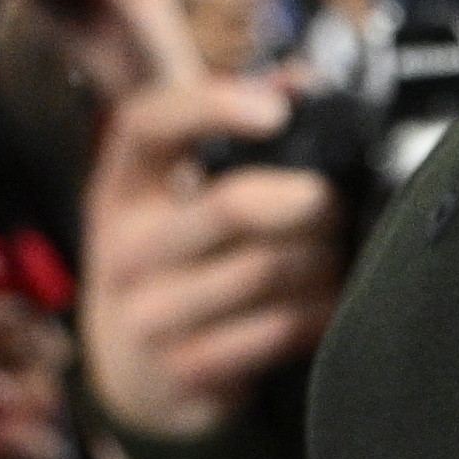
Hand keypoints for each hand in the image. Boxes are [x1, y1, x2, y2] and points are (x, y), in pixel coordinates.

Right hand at [78, 75, 344, 439]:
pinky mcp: (185, 368)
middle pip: (234, 206)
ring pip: (268, 271)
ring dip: (325, 263)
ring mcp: (148, 314)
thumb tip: (300, 79)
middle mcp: (122, 248)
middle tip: (337, 204)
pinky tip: (328, 306)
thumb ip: (231, 140)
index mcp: (121, 190)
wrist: (139, 379)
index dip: (211, 105)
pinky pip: (279, 330)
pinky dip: (321, 314)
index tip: (277, 110)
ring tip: (336, 259)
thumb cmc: (180, 268)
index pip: (147, 124)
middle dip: (312, 202)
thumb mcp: (176, 203)